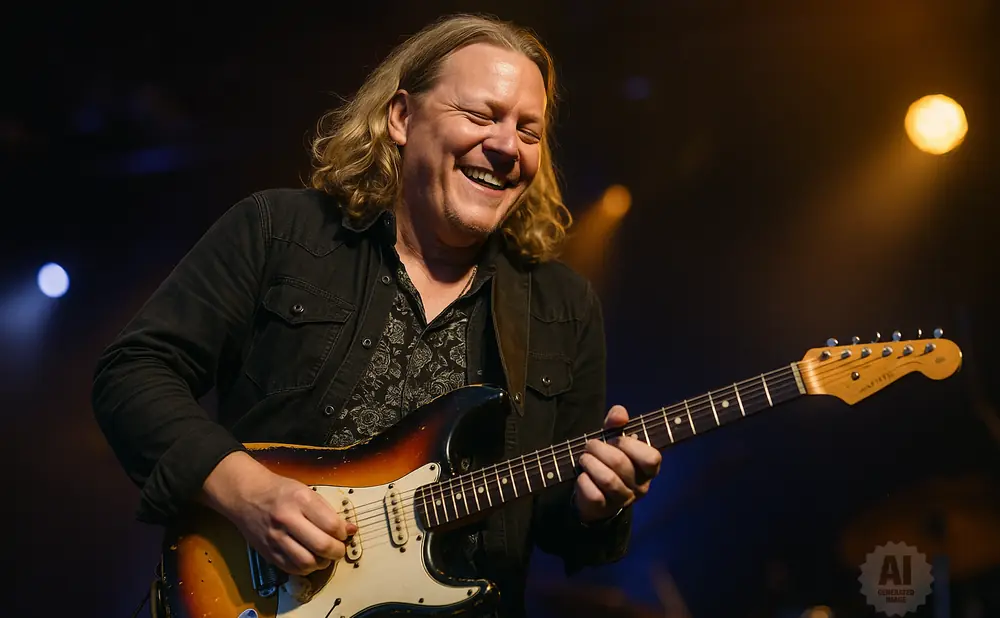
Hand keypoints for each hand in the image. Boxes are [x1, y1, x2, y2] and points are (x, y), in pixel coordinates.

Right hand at [200, 452, 356, 575]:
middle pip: (321, 546)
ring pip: (307, 562)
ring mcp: (275, 538)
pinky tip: (310, 560)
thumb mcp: (307, 492)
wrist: (246, 495)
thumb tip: (351, 530)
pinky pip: (292, 568)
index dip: (343, 533)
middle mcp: (287, 519)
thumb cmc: (280, 491)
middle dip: (337, 552)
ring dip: (322, 563)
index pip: (331, 525)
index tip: (345, 533)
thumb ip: (328, 511)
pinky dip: (306, 568)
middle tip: (339, 549)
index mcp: (300, 500)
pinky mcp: (267, 552)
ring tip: (325, 556)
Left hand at [574, 405, 661, 522]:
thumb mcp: (613, 439)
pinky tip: (582, 476)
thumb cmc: (607, 460)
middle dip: (599, 449)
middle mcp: (640, 486)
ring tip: (584, 458)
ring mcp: (623, 499)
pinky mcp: (605, 509)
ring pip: (608, 480)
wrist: (593, 493)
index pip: (651, 458)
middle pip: (621, 463)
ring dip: (590, 463)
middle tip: (590, 445)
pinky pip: (594, 494)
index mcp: (648, 469)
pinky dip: (584, 481)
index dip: (630, 445)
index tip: (615, 439)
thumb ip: (617, 423)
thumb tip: (620, 413)